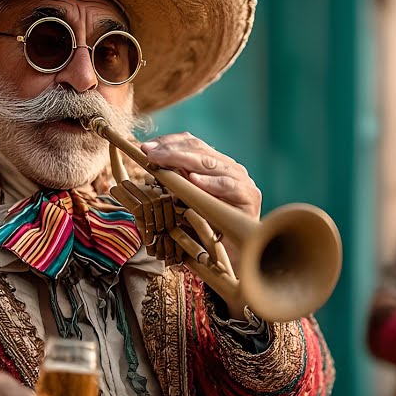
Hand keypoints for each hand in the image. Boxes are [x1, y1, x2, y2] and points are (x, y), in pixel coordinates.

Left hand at [141, 132, 261, 262]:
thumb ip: (177, 181)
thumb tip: (153, 163)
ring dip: (182, 160)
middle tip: (149, 153)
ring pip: (209, 163)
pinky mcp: (248, 195)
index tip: (146, 147)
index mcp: (217, 164)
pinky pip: (227, 185)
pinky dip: (209, 182)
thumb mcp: (188, 199)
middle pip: (199, 150)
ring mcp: (241, 179)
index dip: (169, 142)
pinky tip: (193, 179)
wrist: (234, 253)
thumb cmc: (209, 227)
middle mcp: (229, 167)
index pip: (192, 144)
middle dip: (170, 150)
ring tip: (162, 161)